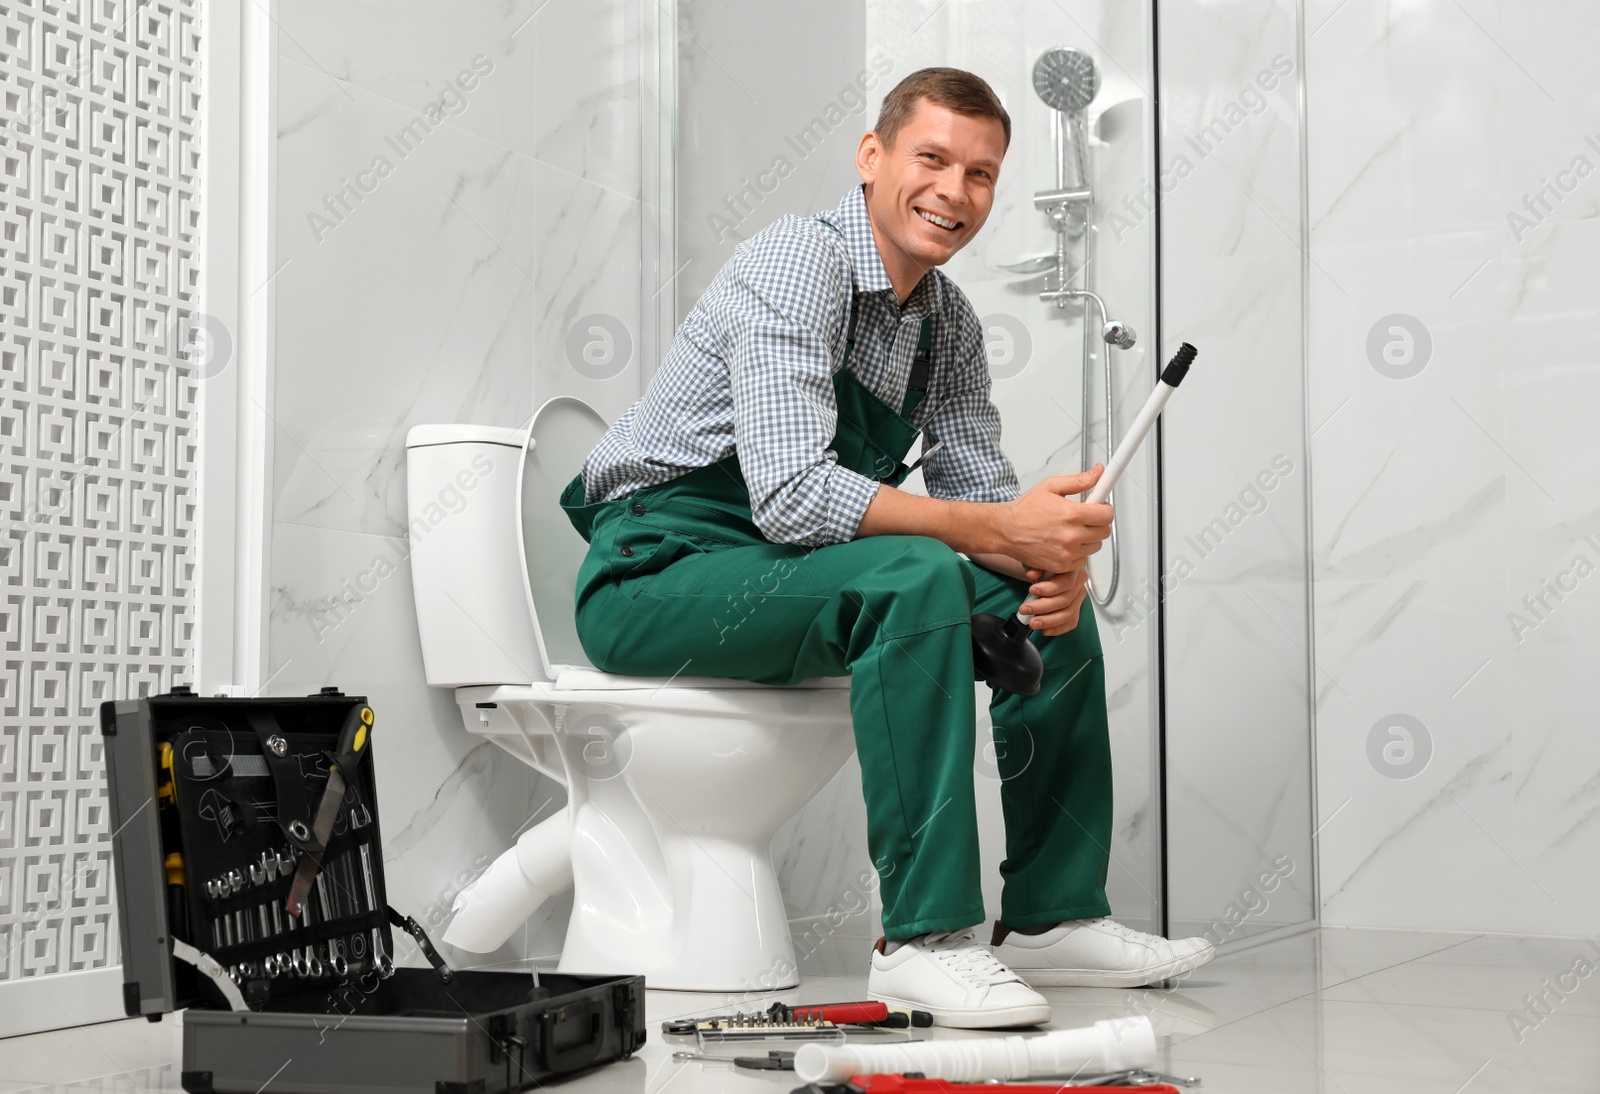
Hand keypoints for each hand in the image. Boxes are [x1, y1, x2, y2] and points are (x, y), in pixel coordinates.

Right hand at [998, 466, 1113, 573]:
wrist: (1005, 530)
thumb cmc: (1025, 509)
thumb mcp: (1051, 487)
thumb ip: (1078, 481)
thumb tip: (1099, 472)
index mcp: (1071, 514)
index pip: (1106, 515)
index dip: (1104, 509)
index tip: (1099, 507)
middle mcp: (1071, 536)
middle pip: (1104, 532)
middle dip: (1097, 523)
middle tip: (1084, 518)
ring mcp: (1067, 553)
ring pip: (1095, 546)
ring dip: (1089, 538)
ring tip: (1073, 530)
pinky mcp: (1062, 565)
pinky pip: (1083, 560)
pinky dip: (1078, 552)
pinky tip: (1066, 543)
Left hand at [1018, 568, 1090, 635]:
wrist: (1045, 568)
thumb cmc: (1042, 565)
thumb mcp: (1036, 560)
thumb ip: (1034, 566)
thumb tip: (1032, 574)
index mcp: (1073, 568)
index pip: (1067, 582)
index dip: (1049, 589)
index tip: (1032, 590)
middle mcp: (1079, 583)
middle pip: (1066, 600)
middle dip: (1043, 607)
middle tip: (1025, 609)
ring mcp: (1079, 597)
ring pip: (1069, 613)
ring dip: (1049, 621)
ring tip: (1032, 622)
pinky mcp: (1076, 608)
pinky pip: (1071, 622)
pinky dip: (1058, 628)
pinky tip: (1045, 630)